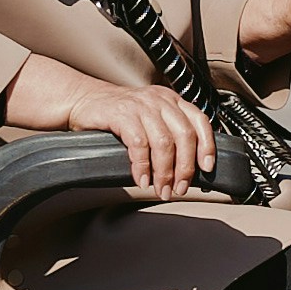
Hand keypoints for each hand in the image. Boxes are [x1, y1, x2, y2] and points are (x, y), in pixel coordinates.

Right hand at [3, 54, 209, 193]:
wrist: (83, 100)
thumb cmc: (117, 115)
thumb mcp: (150, 120)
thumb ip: (169, 136)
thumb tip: (188, 169)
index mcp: (172, 101)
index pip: (200, 122)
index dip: (207, 147)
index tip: (206, 168)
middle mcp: (160, 100)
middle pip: (184, 136)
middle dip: (184, 168)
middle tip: (179, 188)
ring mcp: (141, 105)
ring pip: (164, 142)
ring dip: (164, 172)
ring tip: (160, 189)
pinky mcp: (122, 114)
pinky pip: (139, 144)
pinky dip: (142, 166)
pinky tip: (141, 179)